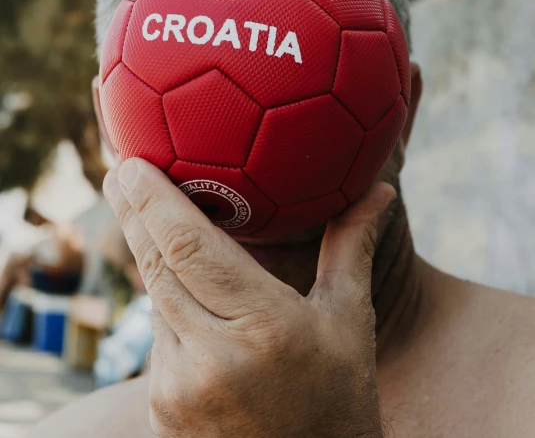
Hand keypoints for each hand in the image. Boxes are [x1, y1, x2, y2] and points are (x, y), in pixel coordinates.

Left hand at [103, 158, 394, 437]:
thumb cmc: (341, 399)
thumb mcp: (351, 322)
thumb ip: (352, 248)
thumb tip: (381, 189)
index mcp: (265, 326)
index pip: (189, 246)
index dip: (153, 201)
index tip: (131, 164)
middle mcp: (213, 357)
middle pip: (156, 265)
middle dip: (133, 214)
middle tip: (118, 172)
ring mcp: (180, 389)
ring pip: (156, 300)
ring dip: (154, 259)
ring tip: (151, 221)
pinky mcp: (162, 409)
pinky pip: (157, 338)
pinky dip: (167, 307)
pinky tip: (183, 293)